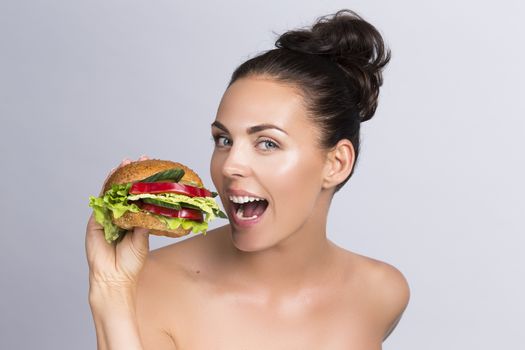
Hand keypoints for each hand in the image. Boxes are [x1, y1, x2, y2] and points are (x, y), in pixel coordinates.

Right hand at [85, 155, 150, 291]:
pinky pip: (100, 201)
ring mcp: (107, 217)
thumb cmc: (131, 261)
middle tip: (140, 159)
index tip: (154, 168)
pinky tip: (111, 177)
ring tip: (125, 162)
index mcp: (133, 219)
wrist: (115, 277)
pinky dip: (105, 188)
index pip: (140, 196)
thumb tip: (152, 207)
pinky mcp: (95, 221)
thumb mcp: (143, 238)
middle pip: (125, 190)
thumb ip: (145, 222)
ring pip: (112, 192)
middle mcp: (120, 216)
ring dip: (118, 176)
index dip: (145, 183)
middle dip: (131, 174)